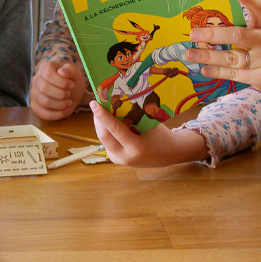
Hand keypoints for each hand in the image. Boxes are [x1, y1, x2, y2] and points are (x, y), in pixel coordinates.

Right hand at [28, 59, 88, 120]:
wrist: (71, 92)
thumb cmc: (71, 80)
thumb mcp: (75, 73)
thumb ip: (70, 69)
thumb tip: (61, 72)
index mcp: (45, 68)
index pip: (48, 75)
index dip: (62, 82)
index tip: (72, 85)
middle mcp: (36, 80)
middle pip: (44, 88)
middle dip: (61, 94)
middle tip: (69, 94)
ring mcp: (34, 94)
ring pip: (44, 102)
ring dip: (60, 104)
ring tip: (68, 102)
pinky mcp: (35, 106)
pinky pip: (43, 113)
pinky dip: (56, 115)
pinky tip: (64, 111)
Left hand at [91, 104, 209, 166]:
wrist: (167, 155)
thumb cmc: (161, 135)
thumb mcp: (150, 124)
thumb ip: (134, 116)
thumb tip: (115, 101)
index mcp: (136, 147)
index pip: (115, 129)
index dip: (103, 116)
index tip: (94, 103)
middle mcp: (125, 156)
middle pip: (104, 136)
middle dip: (97, 119)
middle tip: (96, 103)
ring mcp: (119, 160)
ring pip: (103, 139)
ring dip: (100, 124)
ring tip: (100, 110)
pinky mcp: (116, 160)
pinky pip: (107, 143)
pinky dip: (106, 131)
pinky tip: (107, 121)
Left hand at [184, 0, 260, 98]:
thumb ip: (248, 21)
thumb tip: (216, 14)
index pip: (260, 8)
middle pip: (239, 36)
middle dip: (214, 35)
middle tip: (194, 34)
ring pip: (232, 58)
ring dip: (209, 56)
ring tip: (190, 54)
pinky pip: (235, 75)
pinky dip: (218, 72)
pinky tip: (204, 69)